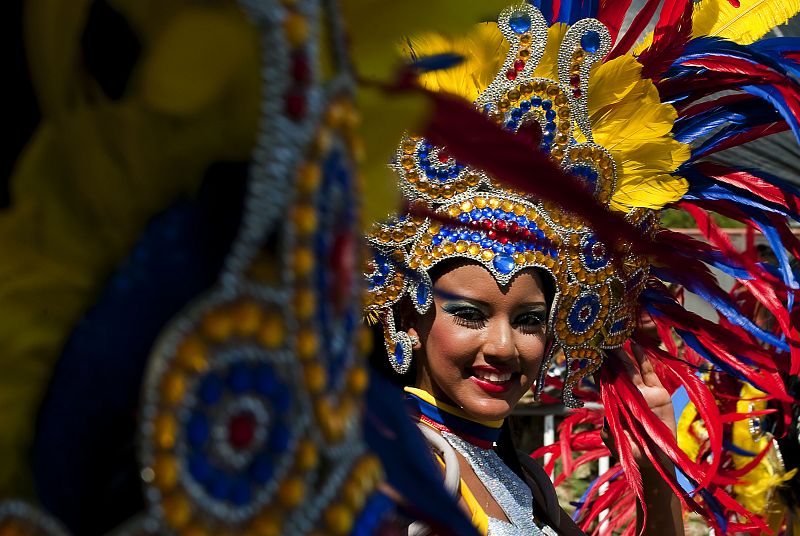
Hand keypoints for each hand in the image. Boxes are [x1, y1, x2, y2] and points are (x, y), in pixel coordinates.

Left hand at [602, 343, 675, 469]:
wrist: (654, 461)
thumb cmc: (631, 452)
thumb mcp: (614, 438)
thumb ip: (608, 427)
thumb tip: (603, 418)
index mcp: (614, 402)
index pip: (604, 381)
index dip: (598, 369)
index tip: (589, 354)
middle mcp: (627, 394)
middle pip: (617, 371)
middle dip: (610, 357)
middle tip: (601, 340)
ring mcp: (643, 393)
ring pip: (632, 368)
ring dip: (624, 354)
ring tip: (617, 338)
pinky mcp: (659, 394)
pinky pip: (650, 373)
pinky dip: (644, 359)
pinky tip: (636, 346)